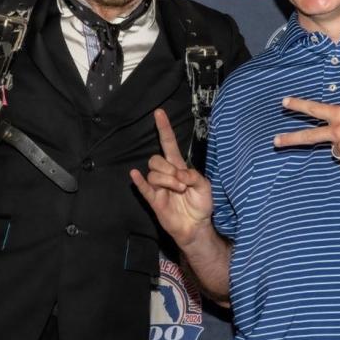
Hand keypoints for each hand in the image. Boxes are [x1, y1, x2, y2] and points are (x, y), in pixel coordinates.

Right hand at [129, 109, 212, 246]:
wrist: (197, 226)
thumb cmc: (201, 205)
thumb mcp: (204, 186)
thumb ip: (194, 175)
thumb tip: (179, 173)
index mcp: (179, 166)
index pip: (168, 143)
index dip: (164, 128)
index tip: (159, 113)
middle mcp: (166, 174)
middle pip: (156, 159)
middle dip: (169, 169)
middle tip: (182, 183)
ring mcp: (158, 187)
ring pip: (153, 173)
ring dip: (167, 180)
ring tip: (179, 190)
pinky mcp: (154, 200)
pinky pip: (144, 188)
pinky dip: (139, 181)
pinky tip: (134, 174)